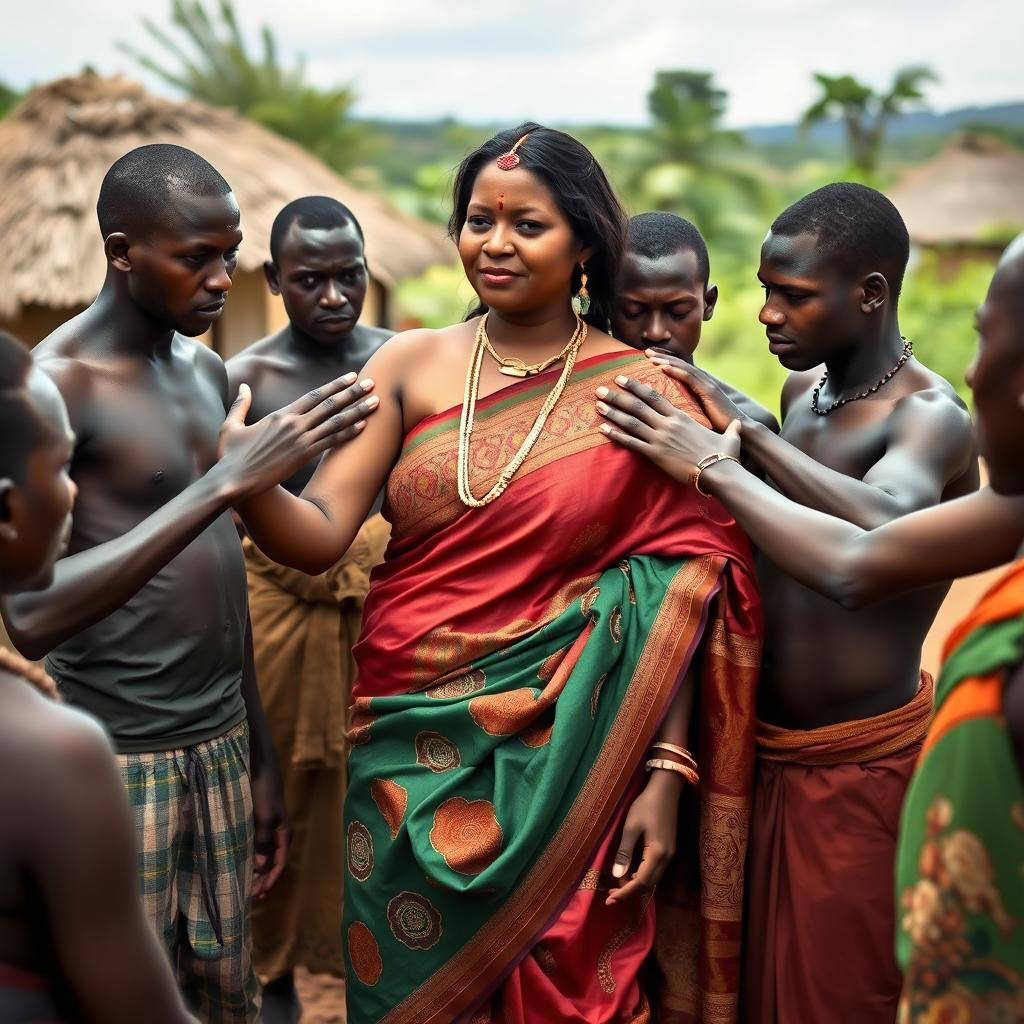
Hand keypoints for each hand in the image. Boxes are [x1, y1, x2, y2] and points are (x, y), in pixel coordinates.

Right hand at [217, 374, 377, 500]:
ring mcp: (301, 440)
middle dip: (353, 393)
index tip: (351, 377)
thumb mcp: (232, 425)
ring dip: (358, 411)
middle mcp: (294, 424)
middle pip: (330, 405)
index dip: (334, 385)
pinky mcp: (304, 456)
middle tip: (372, 383)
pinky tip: (364, 426)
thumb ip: (240, 404)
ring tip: (376, 402)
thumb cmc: (230, 455)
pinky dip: (349, 433)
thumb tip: (243, 386)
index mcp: (280, 415)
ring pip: (336, 422)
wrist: (234, 480)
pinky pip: (331, 442)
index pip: (313, 395)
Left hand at [250, 770, 289, 898]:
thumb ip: (263, 842)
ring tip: (247, 887)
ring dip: (259, 873)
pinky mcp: (260, 825)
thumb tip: (260, 868)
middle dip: (265, 880)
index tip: (260, 895)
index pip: (280, 864)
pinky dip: (253, 860)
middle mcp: (279, 835)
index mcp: (284, 834)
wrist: (261, 770)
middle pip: (275, 863)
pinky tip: (244, 866)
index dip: (271, 880)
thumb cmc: (264, 793)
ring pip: (266, 857)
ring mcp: (270, 830)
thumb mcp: (264, 818)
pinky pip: (259, 848)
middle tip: (251, 897)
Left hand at [596, 375, 740, 485]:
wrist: (719, 470)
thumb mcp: (729, 437)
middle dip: (618, 396)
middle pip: (638, 405)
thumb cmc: (725, 454)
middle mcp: (667, 424)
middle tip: (601, 388)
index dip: (637, 386)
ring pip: (631, 421)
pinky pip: (631, 443)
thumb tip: (739, 425)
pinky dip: (616, 435)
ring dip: (613, 412)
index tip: (623, 379)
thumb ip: (730, 429)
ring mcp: (660, 438)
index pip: (654, 396)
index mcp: (681, 416)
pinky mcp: (656, 454)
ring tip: (597, 404)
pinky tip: (602, 430)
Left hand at [607, 771, 681, 905]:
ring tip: (618, 881)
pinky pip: (655, 870)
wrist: (666, 790)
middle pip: (649, 884)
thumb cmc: (646, 805)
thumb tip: (617, 875)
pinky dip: (642, 874)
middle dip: (630, 891)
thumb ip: (624, 853)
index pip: (641, 882)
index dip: (625, 893)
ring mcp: (670, 854)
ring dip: (636, 883)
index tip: (610, 900)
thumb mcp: (631, 827)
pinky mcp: (669, 849)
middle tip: (611, 893)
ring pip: (653, 878)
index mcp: (657, 854)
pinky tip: (631, 870)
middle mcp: (667, 858)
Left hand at [645, 350, 746, 431]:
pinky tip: (663, 367)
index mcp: (701, 387)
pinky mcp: (709, 393)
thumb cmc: (719, 428)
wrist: (740, 435)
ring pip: (683, 368)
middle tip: (646, 351)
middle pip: (680, 365)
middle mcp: (704, 383)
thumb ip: (690, 408)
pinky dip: (677, 371)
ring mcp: (707, 386)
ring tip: (651, 356)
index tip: (649, 358)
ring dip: (666, 361)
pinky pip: (690, 379)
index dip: (666, 361)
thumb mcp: (702, 415)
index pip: (681, 369)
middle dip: (663, 357)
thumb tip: (675, 411)